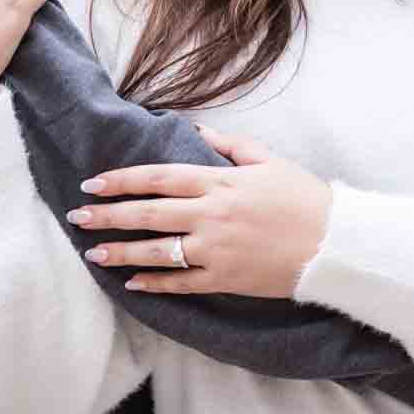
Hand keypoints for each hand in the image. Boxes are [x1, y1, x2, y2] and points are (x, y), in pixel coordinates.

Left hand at [66, 125, 331, 298]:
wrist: (335, 243)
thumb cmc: (304, 198)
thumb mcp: (268, 160)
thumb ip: (230, 145)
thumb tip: (197, 129)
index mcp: (219, 181)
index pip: (159, 178)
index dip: (122, 180)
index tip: (93, 183)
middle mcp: (211, 214)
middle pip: (149, 213)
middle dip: (109, 214)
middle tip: (77, 216)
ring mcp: (217, 249)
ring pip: (158, 250)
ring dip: (121, 251)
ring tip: (94, 253)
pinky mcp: (226, 278)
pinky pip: (181, 282)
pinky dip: (155, 283)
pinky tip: (132, 282)